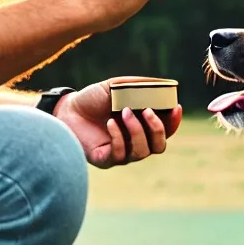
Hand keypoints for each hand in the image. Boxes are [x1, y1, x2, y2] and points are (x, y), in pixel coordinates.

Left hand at [54, 79, 183, 168]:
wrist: (67, 108)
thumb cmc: (93, 98)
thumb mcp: (118, 86)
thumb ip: (140, 86)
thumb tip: (164, 85)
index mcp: (142, 126)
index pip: (166, 130)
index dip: (174, 121)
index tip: (176, 107)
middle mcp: (135, 142)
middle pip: (159, 146)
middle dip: (157, 129)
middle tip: (146, 110)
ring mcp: (121, 153)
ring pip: (142, 152)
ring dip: (136, 131)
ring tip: (123, 111)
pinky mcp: (106, 159)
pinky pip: (121, 155)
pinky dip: (119, 137)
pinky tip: (110, 122)